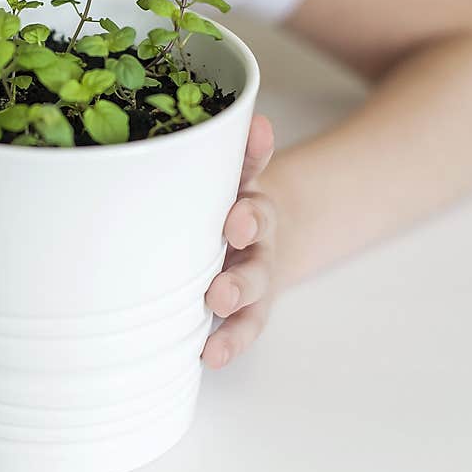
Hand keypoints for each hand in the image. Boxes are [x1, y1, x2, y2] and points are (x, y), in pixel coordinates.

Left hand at [202, 113, 277, 368]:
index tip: (260, 131)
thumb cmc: (222, 209)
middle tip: (235, 226)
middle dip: (248, 221)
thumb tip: (248, 116)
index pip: (251, 162)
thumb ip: (234, 152)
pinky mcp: (254, 306)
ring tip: (219, 298)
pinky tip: (212, 355)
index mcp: (244, 187)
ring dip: (238, 286)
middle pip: (258, 221)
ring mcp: (256, 267)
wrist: (259, 242)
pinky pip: (247, 325)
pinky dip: (232, 341)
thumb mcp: (227, 177)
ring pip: (254, 277)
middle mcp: (255, 225)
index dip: (255, 149)